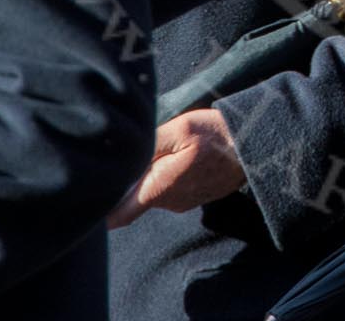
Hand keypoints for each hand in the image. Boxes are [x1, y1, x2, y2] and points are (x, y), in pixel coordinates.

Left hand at [106, 110, 246, 228]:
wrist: (256, 146)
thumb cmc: (216, 134)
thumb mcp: (180, 129)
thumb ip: (147, 146)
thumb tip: (120, 159)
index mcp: (159, 188)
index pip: (117, 215)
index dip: (99, 210)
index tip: (88, 197)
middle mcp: (169, 202)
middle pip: (134, 199)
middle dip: (126, 182)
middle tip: (124, 154)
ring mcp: (183, 201)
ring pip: (153, 192)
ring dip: (149, 176)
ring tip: (158, 149)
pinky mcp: (194, 196)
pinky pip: (170, 190)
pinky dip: (167, 176)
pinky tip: (175, 156)